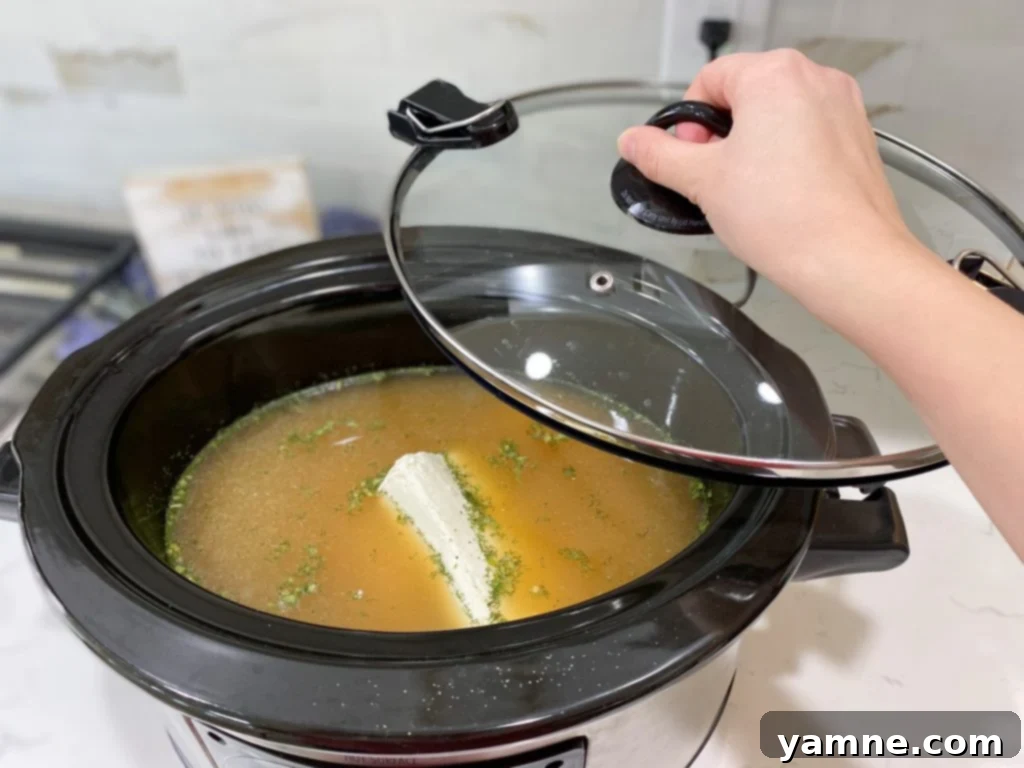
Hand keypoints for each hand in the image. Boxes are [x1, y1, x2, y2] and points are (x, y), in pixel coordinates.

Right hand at [617, 49, 918, 295]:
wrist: (848, 260)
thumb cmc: (789, 218)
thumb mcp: (702, 182)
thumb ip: (659, 155)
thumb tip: (633, 142)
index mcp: (774, 75)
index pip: (709, 79)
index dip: (689, 123)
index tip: (690, 158)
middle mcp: (815, 80)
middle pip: (744, 95)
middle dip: (721, 136)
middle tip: (715, 179)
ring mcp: (842, 108)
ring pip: (777, 116)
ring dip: (753, 148)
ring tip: (748, 193)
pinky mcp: (857, 138)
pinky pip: (806, 136)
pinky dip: (786, 159)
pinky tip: (778, 198)